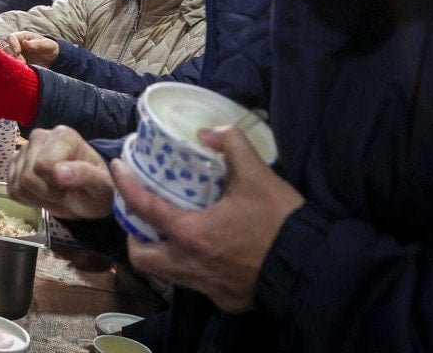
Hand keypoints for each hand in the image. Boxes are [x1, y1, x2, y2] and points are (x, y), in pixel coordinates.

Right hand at [4, 31, 58, 67]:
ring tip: (22, 69)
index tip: (18, 52)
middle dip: (13, 56)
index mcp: (23, 37)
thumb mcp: (49, 45)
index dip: (13, 44)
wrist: (52, 61)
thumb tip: (25, 43)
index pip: (11, 37)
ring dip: (12, 64)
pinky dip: (13, 70)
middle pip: (7, 49)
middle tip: (23, 63)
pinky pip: (10, 67)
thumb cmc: (50, 49)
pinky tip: (20, 73)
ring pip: (6, 59)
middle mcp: (17, 46)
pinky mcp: (16, 66)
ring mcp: (15, 56)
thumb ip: (39, 44)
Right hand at [7, 126, 114, 219]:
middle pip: (28, 176)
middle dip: (47, 192)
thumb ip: (85, 175)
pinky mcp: (14, 165)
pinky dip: (28, 199)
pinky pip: (12, 190)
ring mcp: (24, 150)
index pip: (43, 164)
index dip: (56, 183)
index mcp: (63, 135)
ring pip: (18, 185)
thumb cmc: (96, 188)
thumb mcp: (101, 187)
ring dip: (38, 197)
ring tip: (55, 192)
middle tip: (63, 190)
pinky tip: (42, 193)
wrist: (86, 195)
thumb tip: (58, 172)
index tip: (70, 184)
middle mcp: (40, 136)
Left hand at [112, 125, 304, 312]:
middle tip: (144, 216)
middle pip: (142, 257)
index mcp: (190, 233)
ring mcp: (207, 287)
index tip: (117, 168)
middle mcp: (190, 265)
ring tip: (172, 231)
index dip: (125, 185)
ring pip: (167, 273)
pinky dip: (191, 267)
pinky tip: (207, 250)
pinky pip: (196, 284)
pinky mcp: (225, 300)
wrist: (315, 268)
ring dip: (162, 252)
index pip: (143, 207)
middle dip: (134, 237)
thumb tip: (208, 133)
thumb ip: (230, 144)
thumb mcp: (257, 174)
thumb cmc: (281, 222)